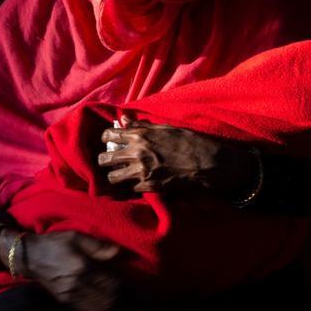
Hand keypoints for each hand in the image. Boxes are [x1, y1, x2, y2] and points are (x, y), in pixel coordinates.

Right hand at [0, 228, 122, 310]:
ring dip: (110, 308)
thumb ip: (97, 246)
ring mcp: (70, 295)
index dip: (122, 286)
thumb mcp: (75, 237)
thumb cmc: (54, 243)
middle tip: (125, 296)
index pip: (110, 283)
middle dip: (118, 299)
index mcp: (82, 267)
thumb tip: (118, 252)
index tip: (128, 284)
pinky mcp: (64, 301)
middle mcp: (77, 284)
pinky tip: (103, 308)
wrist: (29, 257)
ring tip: (116, 304)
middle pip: (106, 299)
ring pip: (98, 309)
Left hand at [98, 114, 257, 195]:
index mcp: (141, 135)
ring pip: (113, 178)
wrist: (206, 162)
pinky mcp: (149, 186)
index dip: (106, 138)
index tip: (108, 141)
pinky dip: (130, 187)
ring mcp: (142, 172)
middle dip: (104, 160)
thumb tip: (124, 120)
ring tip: (120, 175)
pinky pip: (129, 189)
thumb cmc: (189, 142)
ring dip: (115, 176)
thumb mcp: (165, 128)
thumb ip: (141, 126)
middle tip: (108, 162)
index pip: (110, 135)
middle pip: (106, 159)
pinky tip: (135, 184)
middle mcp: (137, 153)